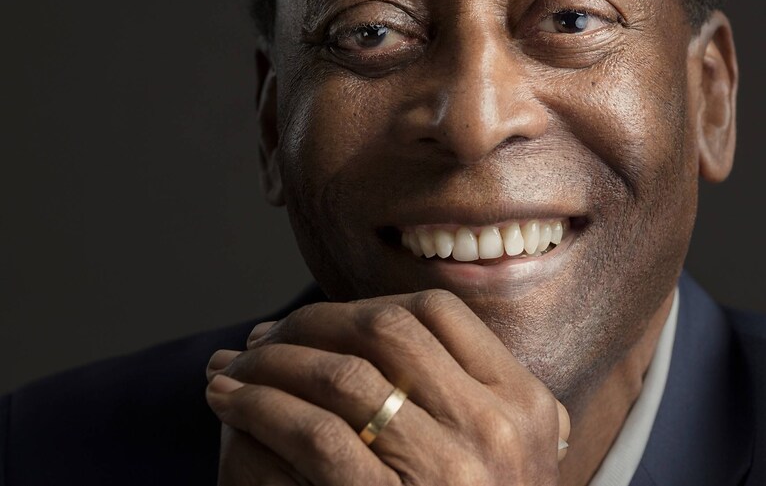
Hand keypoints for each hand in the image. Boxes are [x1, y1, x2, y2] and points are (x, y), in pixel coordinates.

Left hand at [205, 290, 570, 484]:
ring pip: (343, 375)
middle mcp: (494, 429)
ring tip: (231, 368)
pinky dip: (262, 406)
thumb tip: (372, 325)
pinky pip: (316, 434)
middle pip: (387, 332)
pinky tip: (229, 401)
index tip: (317, 322)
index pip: (440, 313)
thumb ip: (467, 395)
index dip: (365, 307)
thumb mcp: (504, 454)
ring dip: (272, 361)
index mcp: (525, 404)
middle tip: (263, 338)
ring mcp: (449, 470)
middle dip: (311, 324)